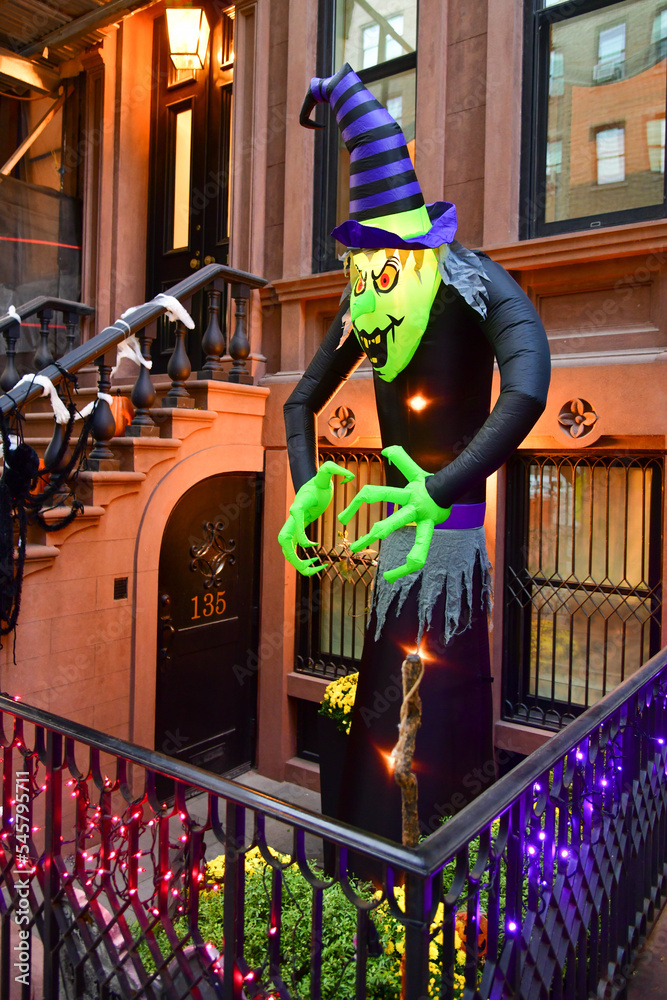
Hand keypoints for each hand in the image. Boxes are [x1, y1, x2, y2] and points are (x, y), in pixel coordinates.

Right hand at [279, 462, 354, 575]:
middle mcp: (292, 517)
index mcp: (299, 504)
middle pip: (283, 538)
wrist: (310, 487)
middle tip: (310, 564)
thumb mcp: (325, 474)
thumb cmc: (318, 483)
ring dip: (296, 562)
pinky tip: (316, 564)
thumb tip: (350, 476)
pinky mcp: (295, 533)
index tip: (312, 544)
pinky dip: (301, 561)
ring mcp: (292, 526)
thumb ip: (333, 469)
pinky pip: (292, 551)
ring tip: (315, 569)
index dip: (300, 533)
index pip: (294, 518)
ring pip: (286, 549)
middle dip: (292, 554)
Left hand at [338, 446, 449, 581]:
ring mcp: (423, 521)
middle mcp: (413, 508)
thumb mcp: (414, 470)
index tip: (344, 517)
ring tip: (384, 574)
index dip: (358, 503)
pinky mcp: (430, 530)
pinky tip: (394, 576)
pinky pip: (421, 552)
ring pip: (415, 543)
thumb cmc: (428, 483)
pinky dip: (409, 564)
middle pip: (391, 522)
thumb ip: (401, 458)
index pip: (376, 494)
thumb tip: (386, 449)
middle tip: (354, 547)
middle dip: (371, 535)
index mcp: (405, 494)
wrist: (453, 489)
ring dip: (403, 561)